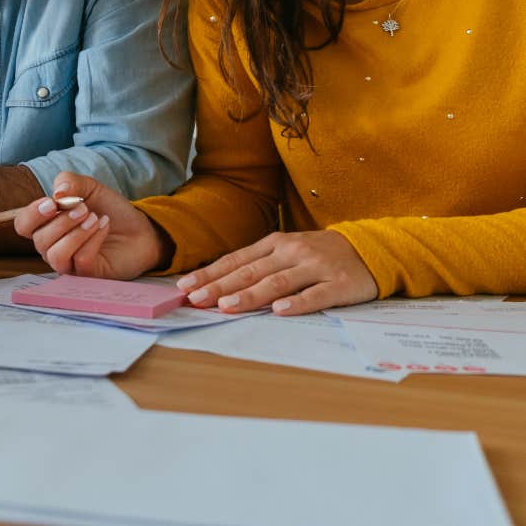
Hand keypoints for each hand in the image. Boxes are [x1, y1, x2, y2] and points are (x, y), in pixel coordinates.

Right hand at [12, 172, 170, 277]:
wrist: (139, 228)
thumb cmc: (109, 209)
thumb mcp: (89, 187)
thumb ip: (69, 182)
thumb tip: (57, 193)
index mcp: (48, 224)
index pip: (24, 225)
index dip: (32, 214)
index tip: (52, 203)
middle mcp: (53, 247)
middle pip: (40, 239)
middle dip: (62, 220)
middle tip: (85, 208)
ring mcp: (70, 263)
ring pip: (56, 255)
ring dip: (76, 232)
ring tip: (94, 218)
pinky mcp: (88, 275)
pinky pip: (81, 260)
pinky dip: (93, 239)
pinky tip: (104, 226)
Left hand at [177, 230, 377, 315]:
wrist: (371, 248)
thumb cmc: (320, 254)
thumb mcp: (288, 252)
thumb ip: (260, 265)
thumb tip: (221, 285)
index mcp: (275, 244)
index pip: (236, 260)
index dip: (210, 274)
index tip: (185, 287)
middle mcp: (292, 252)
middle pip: (251, 271)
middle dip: (220, 286)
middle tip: (196, 299)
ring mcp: (316, 267)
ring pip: (278, 282)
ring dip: (250, 295)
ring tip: (226, 306)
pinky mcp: (339, 284)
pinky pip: (316, 295)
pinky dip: (297, 303)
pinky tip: (280, 311)